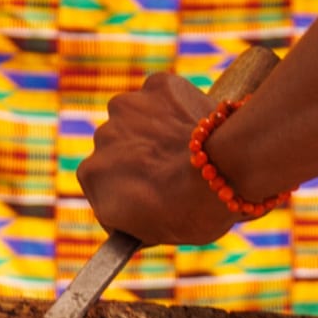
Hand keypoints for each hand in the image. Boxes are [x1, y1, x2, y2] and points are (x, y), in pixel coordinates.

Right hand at [76, 72, 242, 246]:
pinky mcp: (157, 85)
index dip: (130, 187)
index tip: (153, 192)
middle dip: (140, 155)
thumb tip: (144, 210)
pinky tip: (199, 124)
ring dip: (155, 126)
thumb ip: (136, 215)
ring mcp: (127, 107)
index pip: (105, 181)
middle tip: (173, 168)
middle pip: (118, 145)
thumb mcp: (154, 231)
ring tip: (188, 145)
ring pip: (139, 116)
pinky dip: (179, 105)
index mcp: (92, 176)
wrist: (225, 171)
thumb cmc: (193, 212)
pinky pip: (165, 95)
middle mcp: (101, 137)